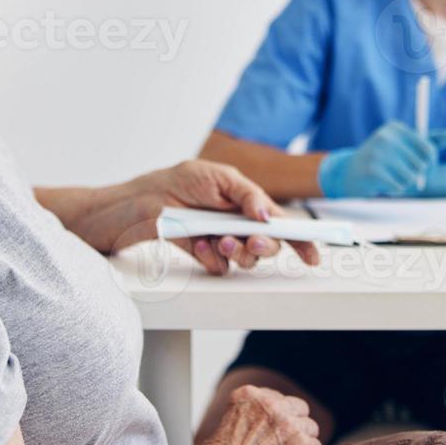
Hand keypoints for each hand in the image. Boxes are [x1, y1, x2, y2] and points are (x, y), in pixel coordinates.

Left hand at [97, 160, 321, 274]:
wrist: (131, 205)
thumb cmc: (172, 183)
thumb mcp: (214, 177)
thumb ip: (246, 194)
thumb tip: (268, 215)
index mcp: (243, 202)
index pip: (279, 221)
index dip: (300, 238)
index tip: (314, 254)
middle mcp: (234, 224)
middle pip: (266, 245)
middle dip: (264, 247)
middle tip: (251, 242)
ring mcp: (219, 242)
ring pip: (245, 260)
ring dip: (237, 252)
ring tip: (218, 241)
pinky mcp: (201, 256)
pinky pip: (219, 268)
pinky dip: (212, 259)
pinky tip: (198, 244)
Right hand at [193, 385, 324, 444]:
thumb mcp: (220, 428)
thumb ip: (243, 420)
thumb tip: (252, 426)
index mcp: (249, 396)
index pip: (277, 398)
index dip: (276, 419)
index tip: (270, 434)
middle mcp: (271, 405)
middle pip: (298, 409)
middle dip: (293, 426)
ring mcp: (289, 425)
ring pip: (310, 428)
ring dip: (301, 444)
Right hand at [317, 121, 445, 197]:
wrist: (348, 174)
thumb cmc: (382, 160)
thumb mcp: (403, 147)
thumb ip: (428, 141)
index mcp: (396, 128)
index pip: (429, 149)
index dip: (431, 164)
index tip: (423, 168)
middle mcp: (387, 137)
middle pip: (422, 165)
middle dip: (417, 175)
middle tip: (403, 175)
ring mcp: (378, 153)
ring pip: (411, 178)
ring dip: (405, 184)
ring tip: (391, 178)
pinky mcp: (373, 170)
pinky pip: (400, 187)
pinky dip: (395, 190)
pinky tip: (384, 184)